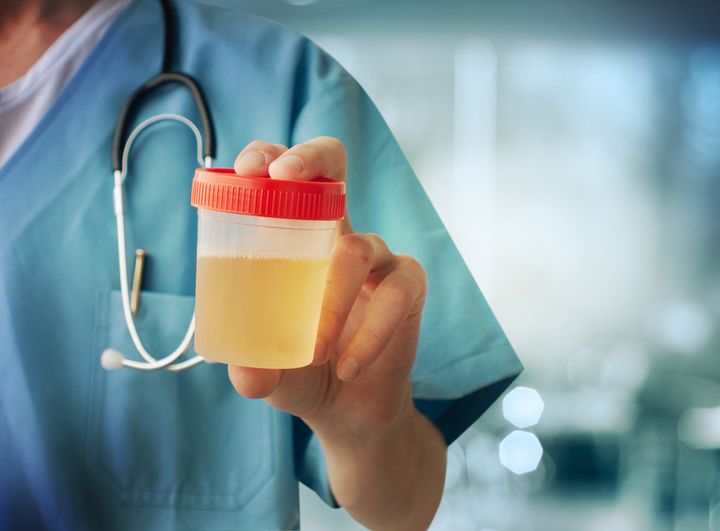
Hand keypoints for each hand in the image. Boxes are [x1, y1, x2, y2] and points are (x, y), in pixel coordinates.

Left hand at [227, 137, 427, 434]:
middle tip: (282, 177)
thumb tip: (246, 374)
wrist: (348, 409)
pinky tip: (349, 366)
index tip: (248, 170)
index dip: (270, 156)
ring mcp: (378, 258)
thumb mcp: (268, 372)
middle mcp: (337, 235)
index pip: (285, 179)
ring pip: (359, 248)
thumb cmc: (301, 373)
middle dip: (310, 157)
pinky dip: (369, 334)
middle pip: (333, 166)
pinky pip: (395, 295)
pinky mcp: (409, 287)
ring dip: (332, 300)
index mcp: (297, 240)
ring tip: (313, 351)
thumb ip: (254, 371)